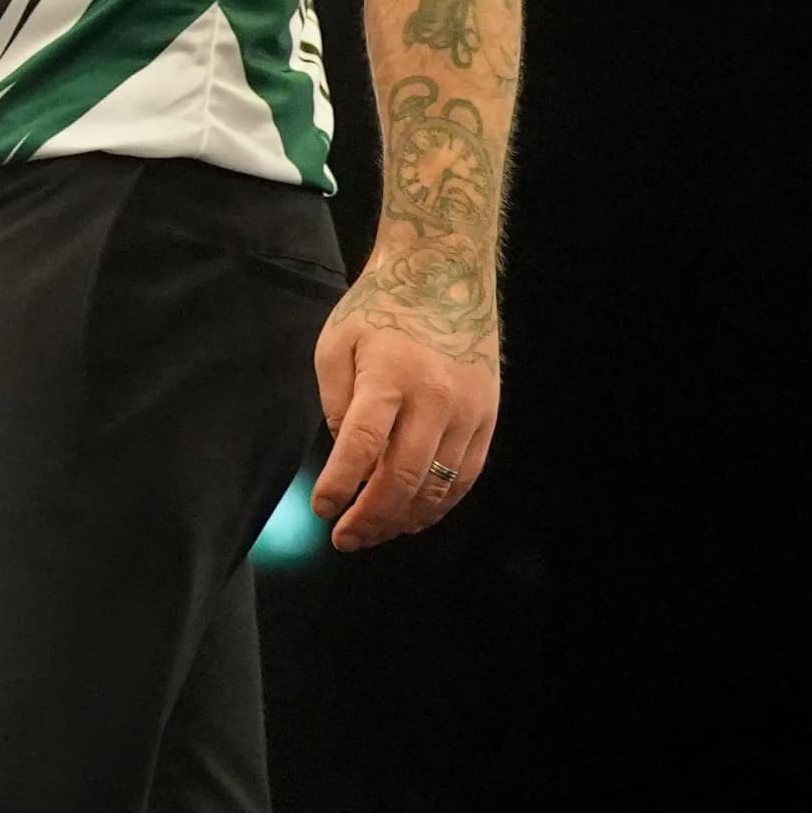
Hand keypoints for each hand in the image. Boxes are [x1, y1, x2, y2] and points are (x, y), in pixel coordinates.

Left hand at [308, 260, 501, 549]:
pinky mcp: (489, 417)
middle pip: (404, 476)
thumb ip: (338, 403)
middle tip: (345, 538)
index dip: (341, 485)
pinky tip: (414, 515)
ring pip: (440, 485)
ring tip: (374, 532)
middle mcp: (437, 398)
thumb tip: (347, 457)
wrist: (445, 274)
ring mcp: (470, 410)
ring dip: (404, 517)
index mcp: (391, 376)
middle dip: (371, 516)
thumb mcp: (338, 343)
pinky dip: (441, 503)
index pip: (363, 446)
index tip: (322, 509)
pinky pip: (467, 475)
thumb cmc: (380, 307)